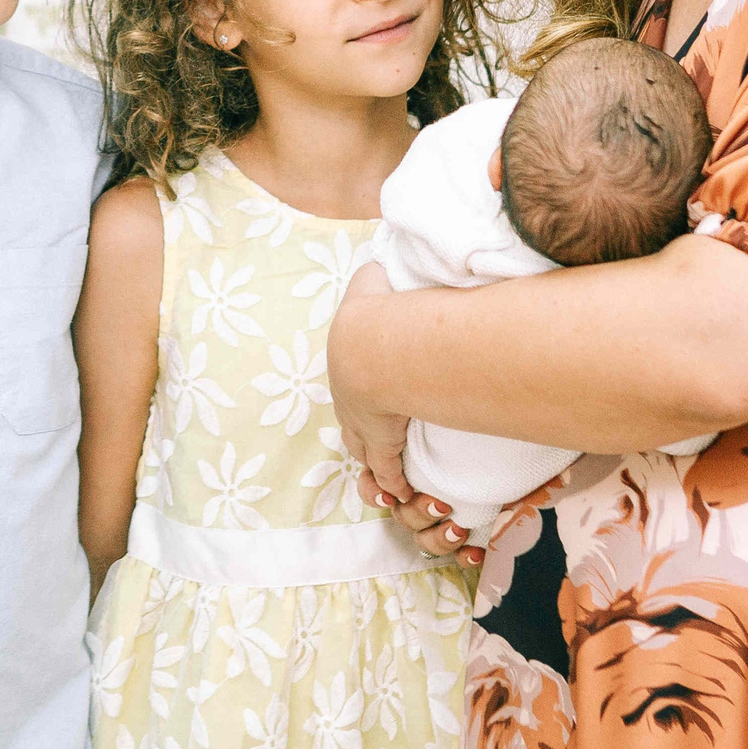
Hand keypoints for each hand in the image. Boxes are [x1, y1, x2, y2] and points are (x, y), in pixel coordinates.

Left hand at [329, 264, 480, 566]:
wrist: (374, 345)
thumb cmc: (377, 309)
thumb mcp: (372, 281)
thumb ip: (379, 270)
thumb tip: (384, 257)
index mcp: (346, 359)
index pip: (350, 384)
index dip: (361, 395)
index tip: (372, 401)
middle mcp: (349, 396)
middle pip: (352, 424)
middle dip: (363, 435)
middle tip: (376, 444)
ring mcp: (364, 423)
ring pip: (366, 451)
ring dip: (376, 463)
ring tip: (388, 479)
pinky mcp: (381, 445)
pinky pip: (387, 471)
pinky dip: (393, 482)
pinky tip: (400, 491)